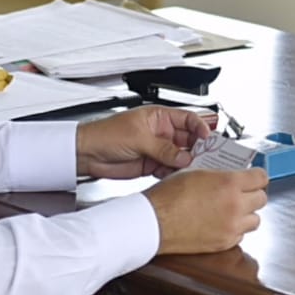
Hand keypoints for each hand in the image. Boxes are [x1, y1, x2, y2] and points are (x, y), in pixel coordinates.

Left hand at [75, 106, 211, 178]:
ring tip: (193, 169)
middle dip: (197, 148)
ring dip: (187, 163)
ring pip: (180, 157)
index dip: (200, 128)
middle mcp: (160, 133)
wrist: (86, 154)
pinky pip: (169, 169)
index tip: (208, 138)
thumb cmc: (105, 134)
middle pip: (188, 140)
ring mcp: (156, 150)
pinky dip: (175, 174)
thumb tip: (184, 156)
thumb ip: (163, 149)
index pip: (188, 119)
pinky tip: (178, 176)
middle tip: (207, 158)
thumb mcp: (138, 138)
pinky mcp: (151, 165)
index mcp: (159, 117)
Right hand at [145, 168, 268, 253]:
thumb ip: (219, 175)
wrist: (154, 222)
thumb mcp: (195, 173)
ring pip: (256, 220)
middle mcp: (235, 206)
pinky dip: (235, 229)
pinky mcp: (224, 243)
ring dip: (247, 214)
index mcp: (229, 183)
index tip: (253, 178)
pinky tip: (221, 223)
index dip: (257, 176)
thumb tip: (230, 175)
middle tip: (241, 193)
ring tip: (232, 210)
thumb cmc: (168, 196)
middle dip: (253, 194)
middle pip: (262, 199)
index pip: (261, 177)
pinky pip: (241, 235)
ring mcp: (231, 227)